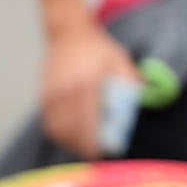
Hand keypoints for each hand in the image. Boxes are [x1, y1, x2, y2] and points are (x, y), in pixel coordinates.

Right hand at [41, 19, 141, 158]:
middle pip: (70, 131)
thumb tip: (144, 100)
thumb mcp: (120, 60)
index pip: (87, 122)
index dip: (93, 141)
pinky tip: (72, 137)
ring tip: (85, 147)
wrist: (68, 33)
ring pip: (57, 130)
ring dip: (70, 143)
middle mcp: (64, 92)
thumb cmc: (98, 48)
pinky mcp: (43, 98)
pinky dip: (60, 135)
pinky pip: (49, 124)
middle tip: (97, 152)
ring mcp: (50, 96)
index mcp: (85, 84)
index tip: (102, 152)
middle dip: (82, 146)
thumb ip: (130, 82)